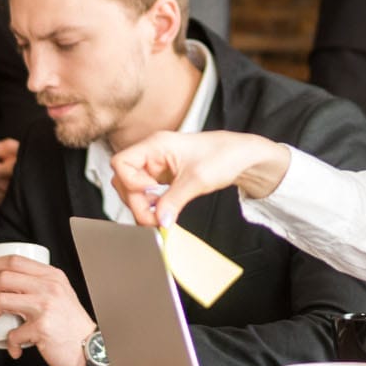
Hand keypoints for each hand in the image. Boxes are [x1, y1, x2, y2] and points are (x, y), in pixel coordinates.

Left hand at [0, 254, 94, 365]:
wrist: (91, 349)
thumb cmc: (71, 326)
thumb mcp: (60, 296)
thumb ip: (40, 286)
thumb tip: (5, 284)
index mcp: (52, 276)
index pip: (14, 260)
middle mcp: (49, 287)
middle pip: (3, 278)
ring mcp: (46, 306)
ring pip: (1, 301)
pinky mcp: (42, 327)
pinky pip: (13, 333)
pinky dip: (9, 343)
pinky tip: (15, 348)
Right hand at [111, 130, 287, 228]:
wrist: (243, 156)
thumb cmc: (224, 155)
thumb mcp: (198, 180)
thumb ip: (174, 201)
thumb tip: (158, 221)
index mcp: (156, 145)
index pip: (121, 163)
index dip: (130, 183)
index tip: (151, 194)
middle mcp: (152, 154)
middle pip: (124, 180)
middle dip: (136, 201)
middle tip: (155, 218)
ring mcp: (157, 166)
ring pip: (133, 189)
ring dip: (143, 205)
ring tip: (161, 216)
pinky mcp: (164, 177)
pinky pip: (147, 193)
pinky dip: (152, 205)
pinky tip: (164, 211)